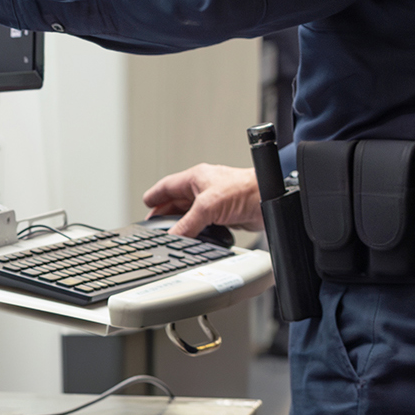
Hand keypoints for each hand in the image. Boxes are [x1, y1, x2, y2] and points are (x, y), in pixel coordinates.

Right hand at [141, 164, 262, 235]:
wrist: (268, 199)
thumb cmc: (243, 189)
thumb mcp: (207, 207)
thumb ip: (187, 224)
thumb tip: (173, 236)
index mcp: (196, 178)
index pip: (168, 186)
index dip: (155, 195)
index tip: (146, 203)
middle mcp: (204, 188)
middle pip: (177, 200)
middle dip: (165, 212)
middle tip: (153, 224)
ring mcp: (214, 201)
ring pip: (190, 212)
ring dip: (181, 221)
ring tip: (170, 232)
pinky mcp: (224, 213)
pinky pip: (203, 221)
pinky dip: (195, 229)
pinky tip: (192, 236)